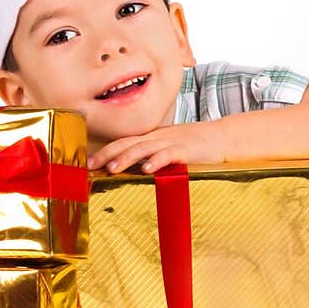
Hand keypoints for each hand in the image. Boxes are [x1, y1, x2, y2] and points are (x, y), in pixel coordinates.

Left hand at [87, 122, 225, 174]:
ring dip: (126, 158)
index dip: (104, 151)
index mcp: (151, 138)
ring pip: (143, 148)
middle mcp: (157, 138)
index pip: (123, 142)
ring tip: (112, 167)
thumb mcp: (167, 148)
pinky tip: (147, 169)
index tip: (88, 163)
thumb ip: (149, 155)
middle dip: (108, 154)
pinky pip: (168, 155)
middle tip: (91, 165)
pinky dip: (157, 161)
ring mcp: (171, 142)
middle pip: (127, 143)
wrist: (220, 138)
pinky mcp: (185, 150)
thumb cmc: (192, 146)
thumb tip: (129, 168)